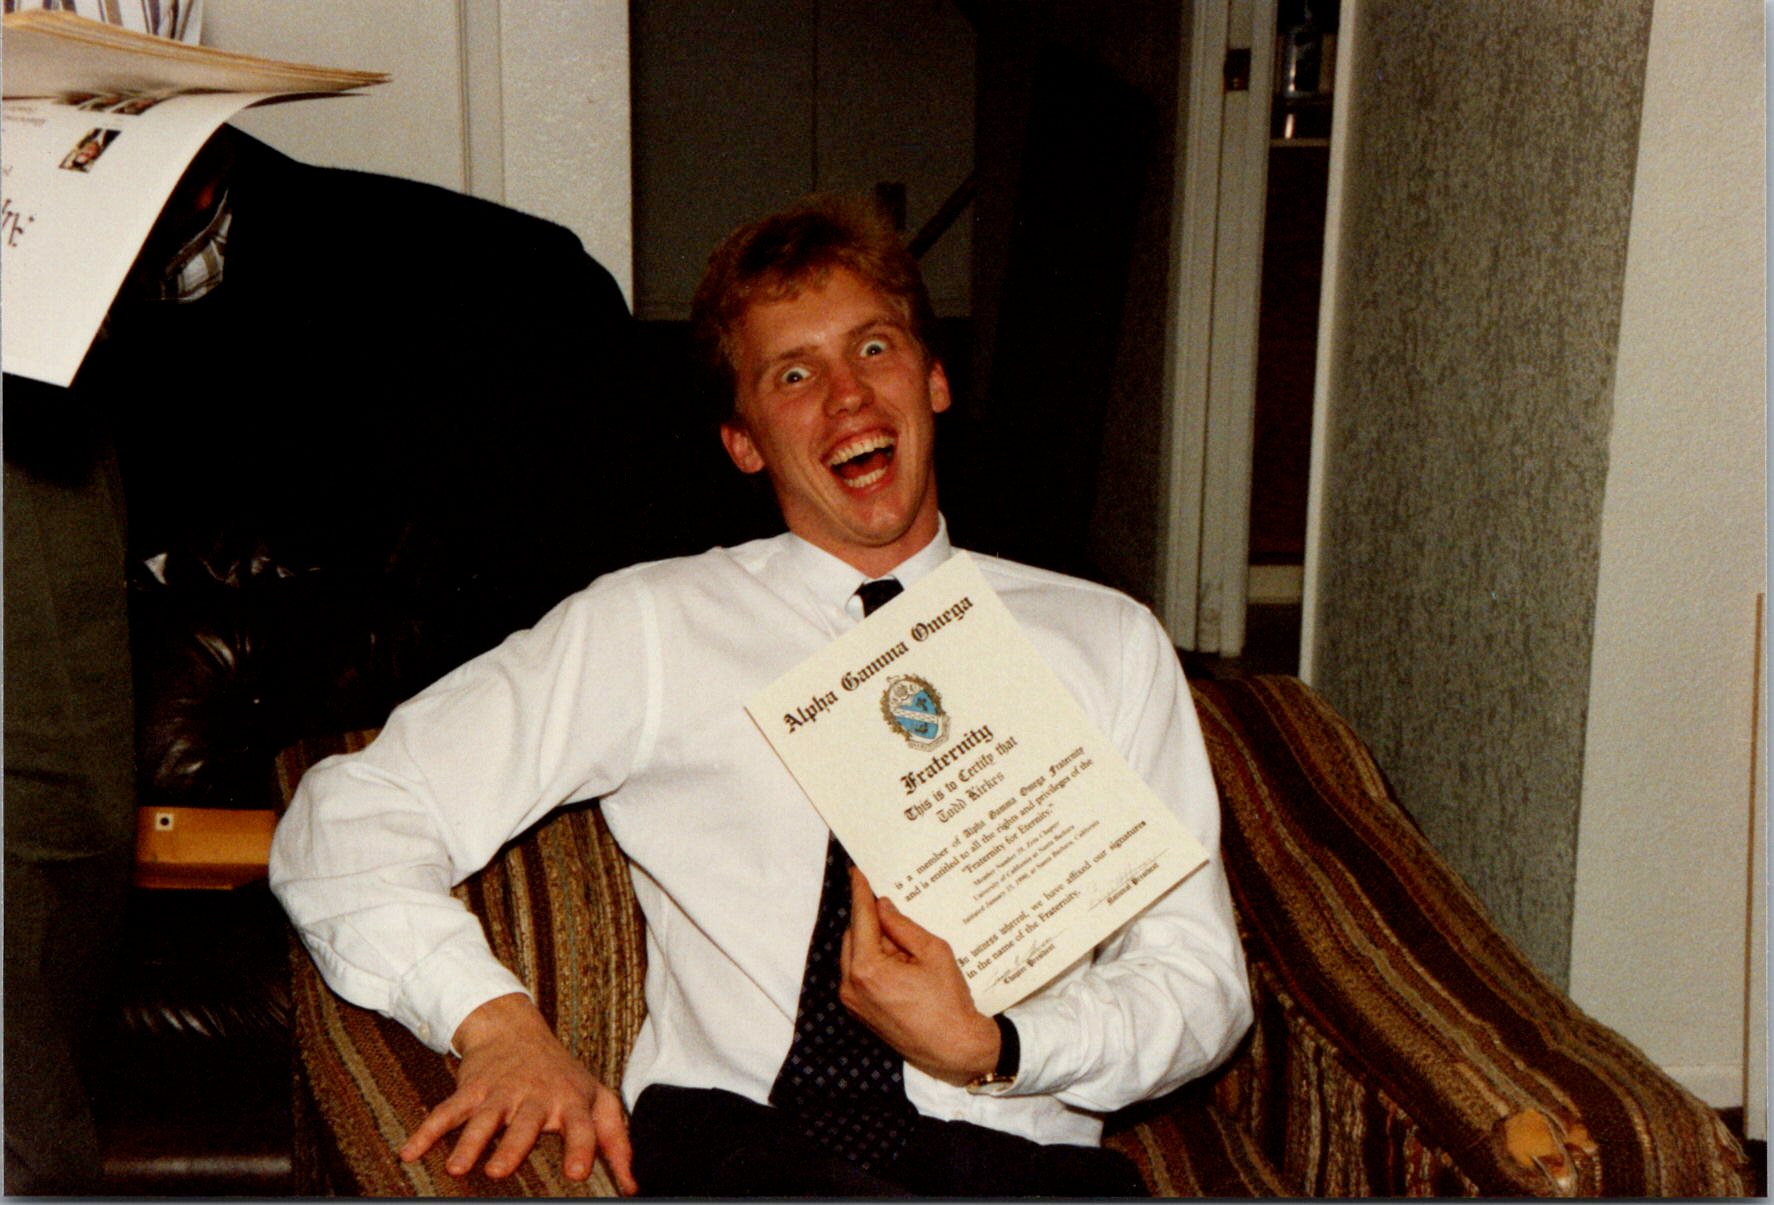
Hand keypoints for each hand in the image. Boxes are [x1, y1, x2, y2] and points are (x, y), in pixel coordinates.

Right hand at [399, 993, 636, 1192]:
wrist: (514, 1030)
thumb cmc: (561, 1074)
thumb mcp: (596, 1099)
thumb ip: (615, 1140)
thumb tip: (633, 1186)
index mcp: (570, 1100)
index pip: (580, 1125)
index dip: (581, 1146)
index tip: (576, 1172)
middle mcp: (536, 1095)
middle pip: (526, 1122)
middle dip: (513, 1145)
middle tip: (499, 1170)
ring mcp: (501, 1090)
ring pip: (484, 1117)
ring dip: (470, 1142)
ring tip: (458, 1168)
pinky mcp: (471, 1088)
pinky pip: (446, 1111)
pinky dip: (427, 1131)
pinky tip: (410, 1153)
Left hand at [839, 867, 999, 1084]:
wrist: (952, 1048)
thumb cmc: (948, 1002)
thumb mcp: (933, 953)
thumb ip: (903, 926)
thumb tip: (883, 907)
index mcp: (868, 969)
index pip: (861, 919)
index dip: (860, 892)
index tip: (858, 872)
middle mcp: (852, 985)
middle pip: (854, 936)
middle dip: (871, 920)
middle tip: (895, 909)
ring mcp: (852, 1001)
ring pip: (854, 955)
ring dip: (872, 942)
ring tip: (904, 943)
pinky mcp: (858, 1011)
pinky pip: (858, 973)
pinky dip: (872, 961)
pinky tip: (898, 961)